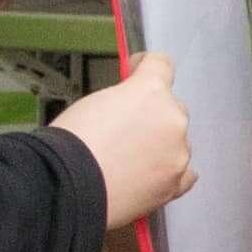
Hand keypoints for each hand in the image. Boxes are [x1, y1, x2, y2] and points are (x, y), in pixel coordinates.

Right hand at [60, 62, 197, 228]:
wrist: (67, 187)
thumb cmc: (71, 143)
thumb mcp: (92, 102)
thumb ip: (121, 99)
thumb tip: (128, 106)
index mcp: (151, 91)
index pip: (161, 64)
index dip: (144, 67)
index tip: (134, 74)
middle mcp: (173, 119)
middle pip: (171, 108)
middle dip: (152, 114)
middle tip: (126, 129)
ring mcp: (178, 153)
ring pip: (177, 142)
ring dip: (160, 145)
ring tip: (129, 161)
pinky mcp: (175, 184)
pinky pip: (184, 174)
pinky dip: (169, 172)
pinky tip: (153, 176)